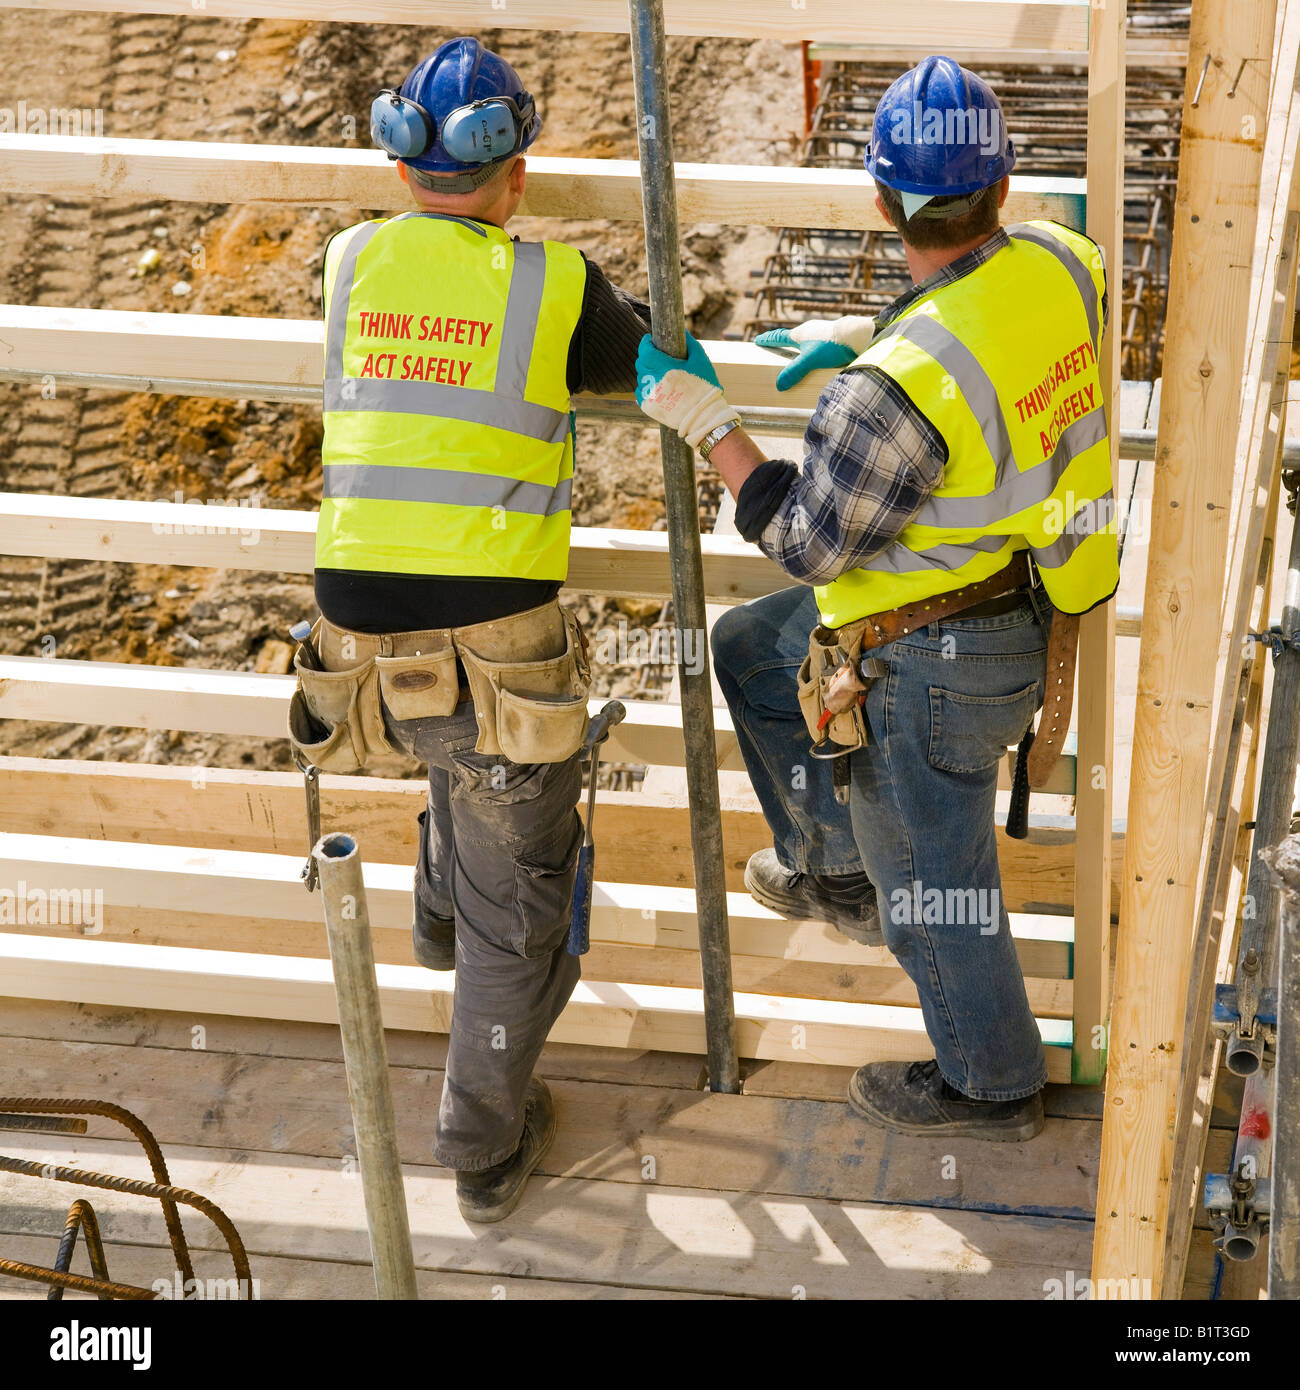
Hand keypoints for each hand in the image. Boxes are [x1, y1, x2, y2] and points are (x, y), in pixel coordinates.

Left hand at [635, 332, 738, 447]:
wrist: (704, 417)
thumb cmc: (705, 387)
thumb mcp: (701, 361)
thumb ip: (690, 344)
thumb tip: (682, 331)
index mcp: (666, 368)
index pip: (645, 351)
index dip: (645, 343)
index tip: (649, 340)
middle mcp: (654, 381)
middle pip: (641, 363)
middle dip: (646, 356)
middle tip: (656, 355)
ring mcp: (650, 395)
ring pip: (640, 377)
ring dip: (646, 372)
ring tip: (658, 372)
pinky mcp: (648, 407)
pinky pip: (640, 392)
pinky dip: (645, 387)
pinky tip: (656, 386)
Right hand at [755, 315, 875, 390]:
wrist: (859, 336)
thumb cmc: (832, 345)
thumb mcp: (809, 361)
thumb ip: (794, 372)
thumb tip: (779, 385)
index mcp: (799, 334)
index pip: (779, 338)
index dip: (768, 340)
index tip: (758, 340)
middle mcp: (810, 331)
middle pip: (792, 337)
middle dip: (783, 342)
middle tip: (775, 345)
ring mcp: (823, 334)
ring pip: (806, 341)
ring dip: (799, 347)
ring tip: (796, 355)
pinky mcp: (833, 340)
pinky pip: (818, 346)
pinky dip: (812, 351)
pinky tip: (817, 359)